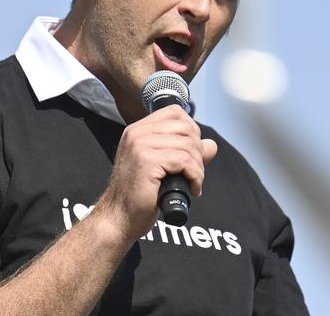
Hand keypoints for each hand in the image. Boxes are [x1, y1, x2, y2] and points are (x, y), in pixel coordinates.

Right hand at [94, 105, 217, 241]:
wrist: (118, 218)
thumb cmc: (139, 196)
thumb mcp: (164, 168)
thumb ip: (186, 152)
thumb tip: (211, 144)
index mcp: (138, 130)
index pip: (175, 112)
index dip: (191, 130)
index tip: (192, 152)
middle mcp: (137, 133)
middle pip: (185, 128)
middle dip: (198, 151)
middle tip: (194, 172)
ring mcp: (140, 145)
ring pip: (188, 146)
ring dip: (198, 167)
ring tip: (193, 182)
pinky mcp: (146, 161)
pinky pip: (185, 161)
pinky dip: (195, 176)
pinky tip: (192, 189)